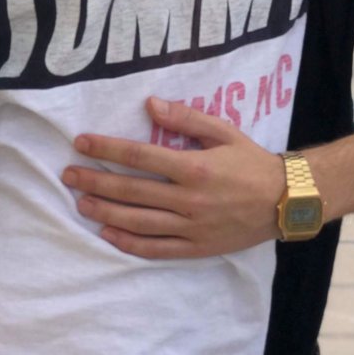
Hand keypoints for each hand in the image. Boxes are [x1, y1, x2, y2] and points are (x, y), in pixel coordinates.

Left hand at [61, 96, 284, 258]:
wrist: (284, 200)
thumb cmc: (251, 161)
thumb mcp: (224, 131)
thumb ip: (187, 118)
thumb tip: (151, 104)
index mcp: (194, 167)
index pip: (140, 156)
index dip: (108, 148)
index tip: (82, 142)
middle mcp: (188, 199)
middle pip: (131, 190)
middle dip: (96, 180)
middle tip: (68, 174)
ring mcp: (190, 227)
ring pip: (137, 221)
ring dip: (104, 211)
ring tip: (80, 202)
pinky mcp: (195, 248)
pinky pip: (155, 249)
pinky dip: (128, 243)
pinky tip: (108, 234)